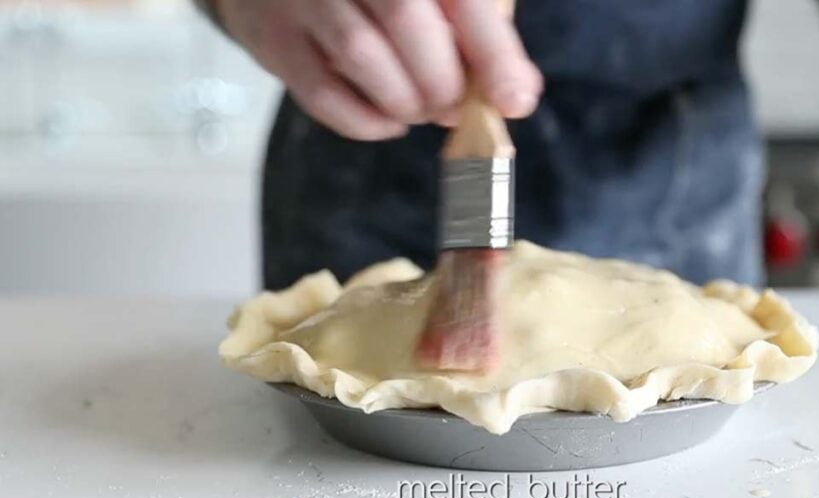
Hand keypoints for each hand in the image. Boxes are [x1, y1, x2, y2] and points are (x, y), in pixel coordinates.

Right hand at [214, 0, 542, 139]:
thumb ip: (479, 29)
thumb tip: (516, 94)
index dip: (493, 53)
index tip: (515, 100)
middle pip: (407, 23)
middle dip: (444, 83)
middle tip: (454, 104)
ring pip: (361, 57)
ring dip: (406, 103)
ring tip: (421, 109)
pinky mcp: (271, 39)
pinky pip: (322, 95)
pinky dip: (366, 123)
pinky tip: (388, 120)